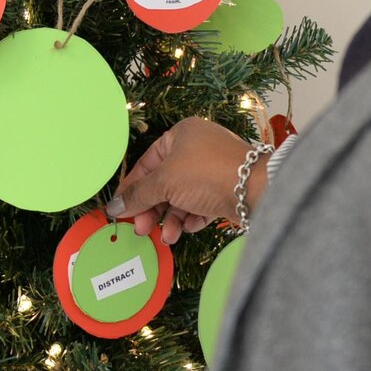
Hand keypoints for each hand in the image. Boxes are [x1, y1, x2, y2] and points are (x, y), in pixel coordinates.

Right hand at [106, 117, 253, 245]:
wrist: (256, 189)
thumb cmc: (207, 174)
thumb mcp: (164, 182)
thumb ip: (138, 195)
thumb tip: (114, 206)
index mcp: (181, 135)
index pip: (147, 162)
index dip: (132, 187)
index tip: (120, 208)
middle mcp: (197, 149)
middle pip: (164, 183)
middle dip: (152, 208)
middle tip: (142, 228)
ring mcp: (212, 170)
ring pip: (182, 197)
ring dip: (171, 218)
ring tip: (168, 236)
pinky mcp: (225, 190)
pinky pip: (200, 206)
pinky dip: (191, 218)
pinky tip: (188, 228)